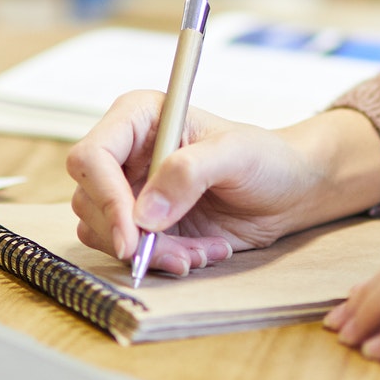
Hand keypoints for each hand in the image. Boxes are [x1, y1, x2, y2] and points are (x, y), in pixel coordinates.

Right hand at [66, 95, 379, 275]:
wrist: (289, 190)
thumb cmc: (266, 158)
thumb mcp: (236, 155)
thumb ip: (189, 173)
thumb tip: (145, 213)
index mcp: (138, 118)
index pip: (91, 157)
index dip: (105, 198)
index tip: (133, 236)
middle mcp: (125, 153)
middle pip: (90, 201)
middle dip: (134, 236)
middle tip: (183, 253)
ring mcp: (131, 190)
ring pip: (104, 232)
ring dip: (152, 253)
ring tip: (200, 251)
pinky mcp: (143, 223)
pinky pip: (129, 251)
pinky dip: (162, 261)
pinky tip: (201, 252)